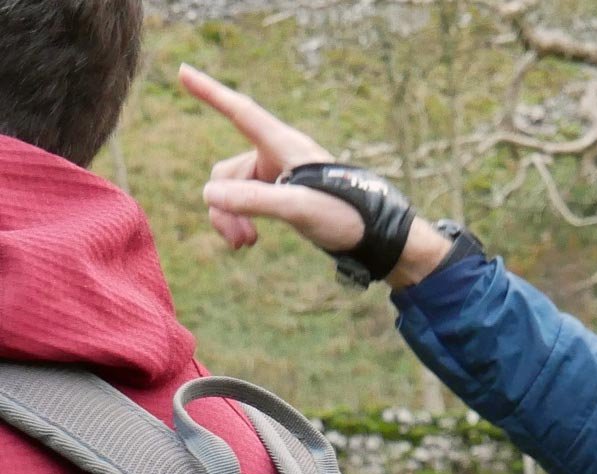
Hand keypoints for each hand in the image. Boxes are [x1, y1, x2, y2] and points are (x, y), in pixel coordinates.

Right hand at [178, 64, 450, 286]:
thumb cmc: (348, 216)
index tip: (182, 71)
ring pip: (232, 190)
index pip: (240, 112)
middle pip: (226, 172)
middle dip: (224, 204)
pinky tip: (248, 241)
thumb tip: (210, 193)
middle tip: (240, 241)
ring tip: (245, 245)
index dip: (210, 92)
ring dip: (231, 217)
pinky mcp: (282, 194)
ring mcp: (279, 175)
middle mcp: (278, 155)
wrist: (378, 237)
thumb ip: (256, 200)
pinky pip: (244, 201)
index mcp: (284, 146)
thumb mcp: (301, 208)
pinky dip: (240, 219)